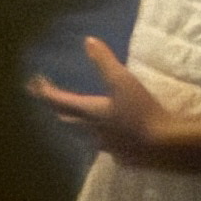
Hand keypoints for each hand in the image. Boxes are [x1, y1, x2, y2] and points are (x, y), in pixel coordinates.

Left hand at [29, 38, 181, 162]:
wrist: (167, 146)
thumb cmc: (142, 111)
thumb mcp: (123, 81)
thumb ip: (104, 61)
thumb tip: (88, 41)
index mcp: (90, 113)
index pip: (60, 101)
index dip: (46, 92)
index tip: (34, 85)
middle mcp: (93, 132)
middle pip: (69, 121)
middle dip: (59, 109)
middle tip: (53, 101)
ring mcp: (108, 148)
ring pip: (86, 136)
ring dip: (79, 126)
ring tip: (79, 118)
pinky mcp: (124, 158)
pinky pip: (108, 148)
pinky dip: (104, 139)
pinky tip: (112, 139)